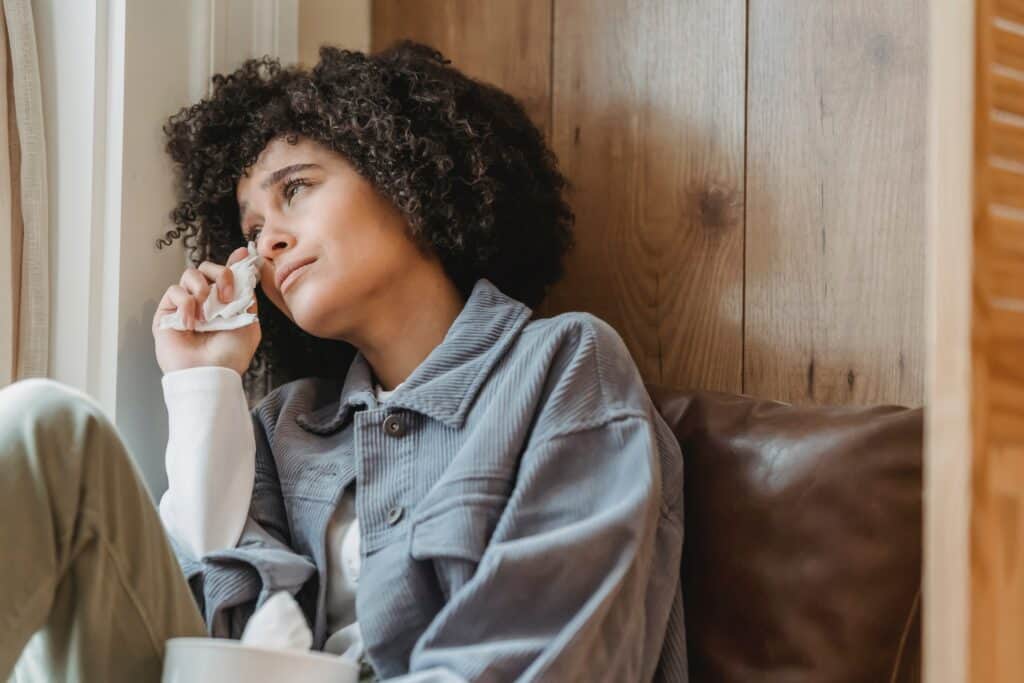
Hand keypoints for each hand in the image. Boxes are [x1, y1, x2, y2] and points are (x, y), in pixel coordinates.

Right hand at [153, 246, 261, 375]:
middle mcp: (204, 302)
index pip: (225, 275)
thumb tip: (247, 271)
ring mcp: (184, 306)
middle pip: (207, 268)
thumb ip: (247, 297)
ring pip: (189, 274)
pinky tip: (191, 323)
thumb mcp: (249, 322)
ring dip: (202, 288)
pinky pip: (174, 291)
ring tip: (207, 313)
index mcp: (224, 303)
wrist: (210, 373)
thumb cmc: (230, 355)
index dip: (233, 262)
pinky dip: (186, 304)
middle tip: (227, 297)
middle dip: (221, 274)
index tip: (243, 253)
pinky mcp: (167, 313)